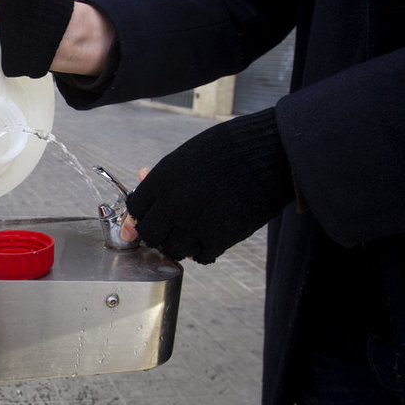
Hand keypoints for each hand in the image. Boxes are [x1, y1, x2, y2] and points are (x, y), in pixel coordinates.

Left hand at [123, 108, 293, 263]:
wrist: (269, 152)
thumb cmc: (228, 148)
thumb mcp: (187, 155)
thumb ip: (163, 174)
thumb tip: (141, 177)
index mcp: (162, 180)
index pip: (136, 210)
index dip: (139, 217)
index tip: (144, 221)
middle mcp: (173, 204)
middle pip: (150, 234)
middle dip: (156, 235)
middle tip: (166, 232)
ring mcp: (195, 223)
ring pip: (172, 250)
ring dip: (178, 246)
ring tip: (188, 237)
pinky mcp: (220, 237)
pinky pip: (201, 256)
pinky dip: (201, 253)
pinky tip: (206, 242)